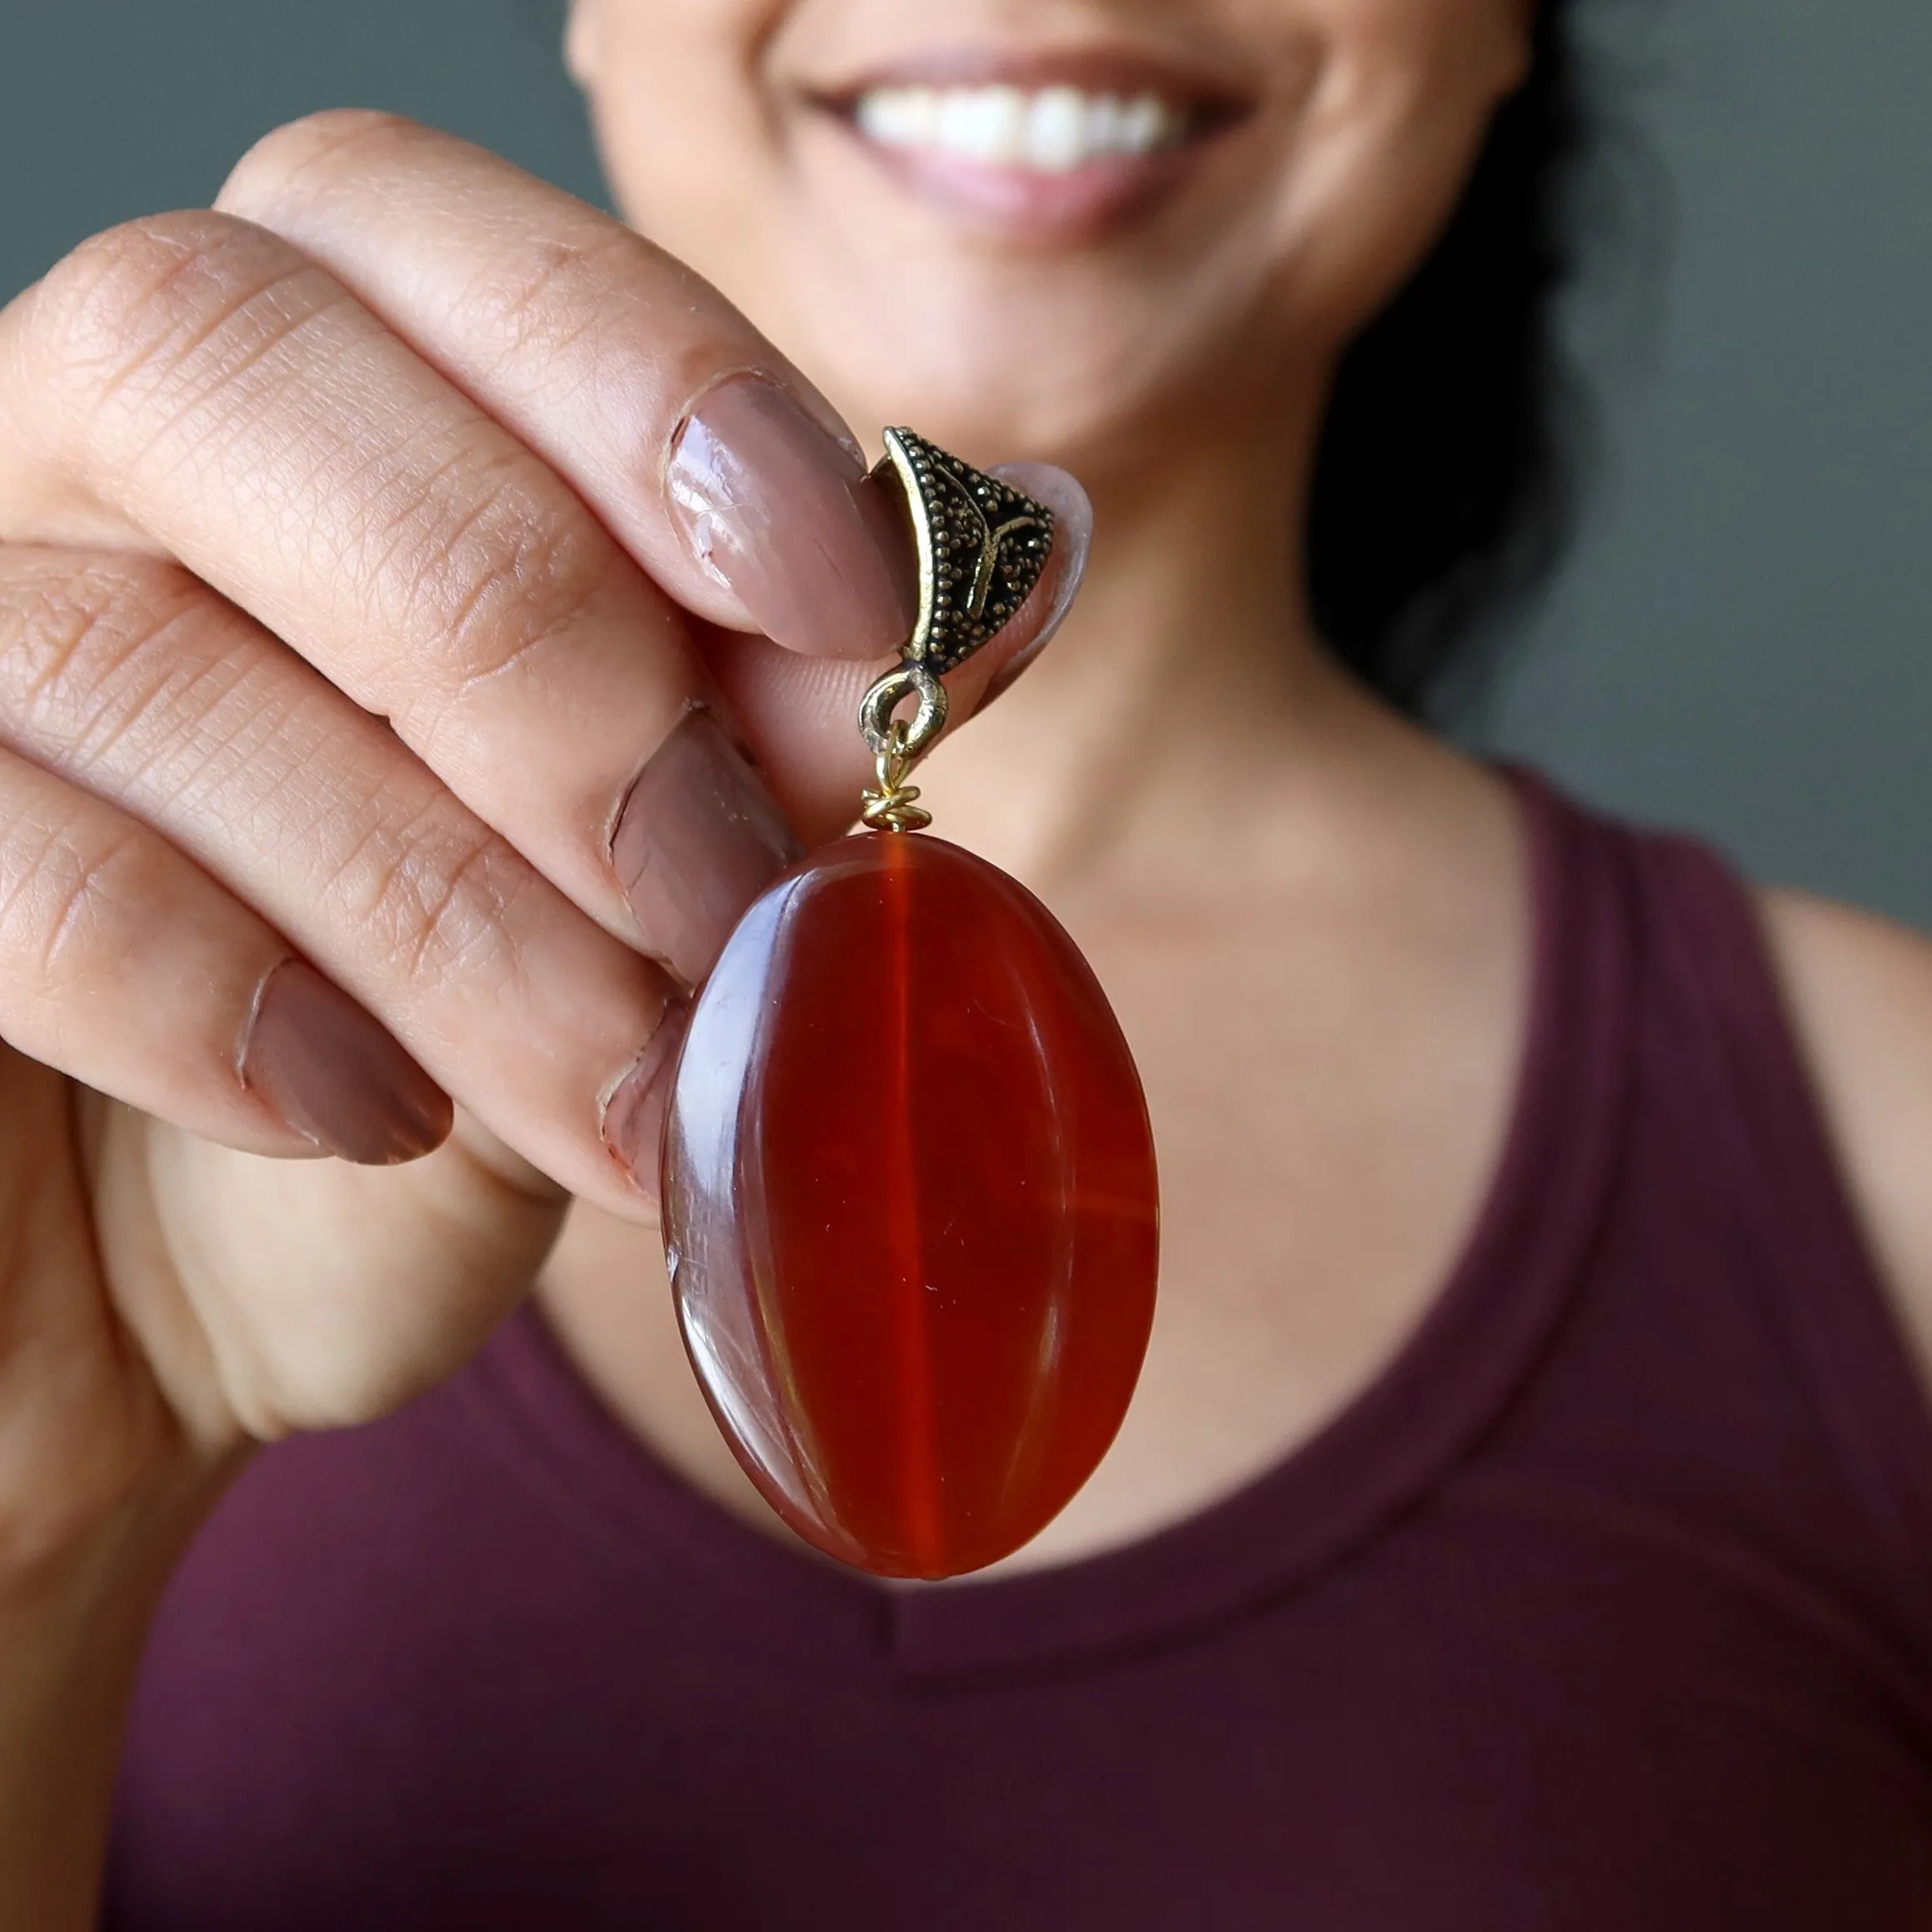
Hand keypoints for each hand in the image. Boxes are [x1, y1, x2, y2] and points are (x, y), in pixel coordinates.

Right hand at [0, 112, 1082, 1609]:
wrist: (176, 1306)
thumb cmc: (424, 1083)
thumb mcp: (649, 911)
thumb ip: (788, 724)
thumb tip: (1016, 550)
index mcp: (298, 401)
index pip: (417, 221)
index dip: (643, 379)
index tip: (854, 610)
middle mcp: (74, 466)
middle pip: (219, 352)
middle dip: (542, 660)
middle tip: (721, 904)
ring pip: (135, 649)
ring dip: (449, 907)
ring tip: (612, 1091)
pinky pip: (15, 859)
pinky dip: (239, 1006)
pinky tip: (377, 1119)